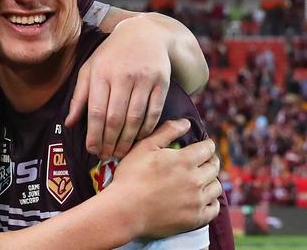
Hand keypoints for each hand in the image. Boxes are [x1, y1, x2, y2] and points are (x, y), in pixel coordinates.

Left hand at [66, 16, 170, 158]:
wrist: (145, 34)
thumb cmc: (111, 55)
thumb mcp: (90, 69)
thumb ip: (79, 96)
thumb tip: (69, 124)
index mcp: (101, 73)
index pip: (96, 111)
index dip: (94, 135)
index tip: (92, 150)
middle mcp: (122, 76)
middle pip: (115, 118)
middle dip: (110, 142)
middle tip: (107, 157)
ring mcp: (144, 79)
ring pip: (135, 118)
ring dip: (127, 140)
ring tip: (120, 152)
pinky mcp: (162, 82)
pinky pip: (154, 112)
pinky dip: (146, 129)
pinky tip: (139, 139)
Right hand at [108, 119, 221, 238]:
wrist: (125, 210)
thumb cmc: (131, 176)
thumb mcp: (144, 147)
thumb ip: (167, 132)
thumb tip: (186, 123)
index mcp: (184, 160)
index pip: (207, 149)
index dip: (207, 145)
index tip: (204, 145)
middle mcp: (195, 179)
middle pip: (214, 167)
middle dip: (211, 160)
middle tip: (203, 160)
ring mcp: (197, 201)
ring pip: (217, 187)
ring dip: (211, 180)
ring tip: (202, 179)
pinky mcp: (196, 218)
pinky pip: (214, 208)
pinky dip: (212, 201)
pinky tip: (203, 199)